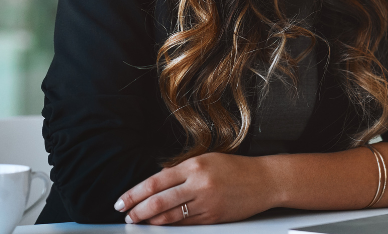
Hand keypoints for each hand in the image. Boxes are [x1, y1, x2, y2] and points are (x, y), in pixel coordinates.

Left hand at [114, 152, 279, 224]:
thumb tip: (157, 181)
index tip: (122, 200)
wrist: (265, 181)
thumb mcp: (207, 159)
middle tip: (127, 215)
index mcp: (194, 165)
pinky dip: (170, 226)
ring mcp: (206, 203)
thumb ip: (181, 170)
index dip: (135, 193)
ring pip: (170, 217)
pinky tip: (160, 226)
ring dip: (151, 221)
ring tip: (139, 222)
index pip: (156, 182)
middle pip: (159, 201)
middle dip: (138, 210)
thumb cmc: (236, 168)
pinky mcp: (214, 218)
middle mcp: (199, 184)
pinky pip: (186, 224)